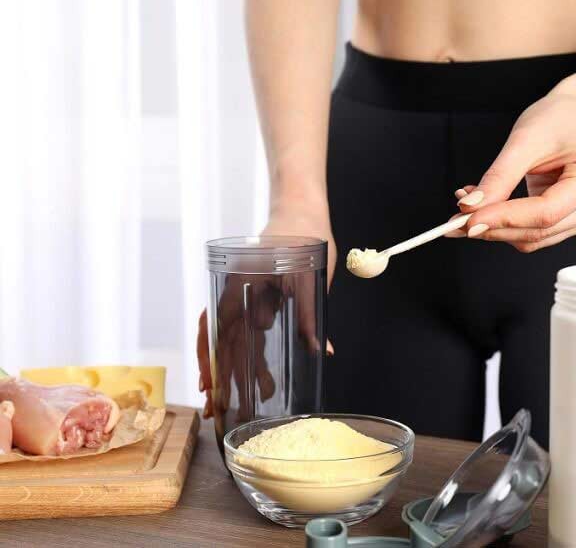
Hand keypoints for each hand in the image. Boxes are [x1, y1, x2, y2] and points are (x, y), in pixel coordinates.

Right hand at [197, 206, 334, 418]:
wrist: (302, 212)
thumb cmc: (305, 237)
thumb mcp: (312, 277)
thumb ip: (311, 315)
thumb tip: (319, 351)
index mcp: (240, 283)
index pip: (217, 326)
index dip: (211, 358)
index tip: (211, 386)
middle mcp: (236, 292)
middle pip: (221, 340)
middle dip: (219, 376)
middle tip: (220, 409)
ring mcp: (244, 297)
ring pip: (232, 340)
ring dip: (233, 370)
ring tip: (241, 400)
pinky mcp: (256, 300)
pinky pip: (244, 331)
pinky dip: (245, 353)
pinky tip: (250, 376)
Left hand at [452, 87, 575, 251]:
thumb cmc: (559, 119)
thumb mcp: (526, 139)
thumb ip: (499, 177)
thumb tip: (470, 208)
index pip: (546, 213)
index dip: (504, 219)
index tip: (467, 219)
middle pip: (540, 231)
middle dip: (494, 228)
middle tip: (454, 221)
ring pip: (534, 238)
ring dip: (496, 228)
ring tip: (466, 207)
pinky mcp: (572, 222)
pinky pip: (534, 233)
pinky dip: (505, 225)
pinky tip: (485, 207)